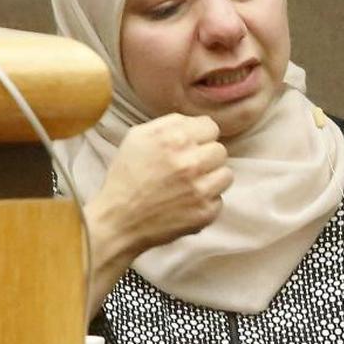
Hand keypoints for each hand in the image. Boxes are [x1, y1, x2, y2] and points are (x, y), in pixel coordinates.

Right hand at [87, 113, 231, 257]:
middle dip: (206, 157)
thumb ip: (170, 123)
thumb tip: (195, 122)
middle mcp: (191, 162)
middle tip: (188, 168)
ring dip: (211, 179)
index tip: (190, 147)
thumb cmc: (126, 177)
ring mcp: (201, 189)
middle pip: (220, 150)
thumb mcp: (138, 137)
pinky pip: (220, 199)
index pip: (211, 127)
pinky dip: (206, 202)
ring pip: (226, 174)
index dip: (199, 137)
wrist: (117, 221)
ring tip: (190, 185)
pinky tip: (187, 203)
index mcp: (175, 138)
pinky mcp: (205, 212)